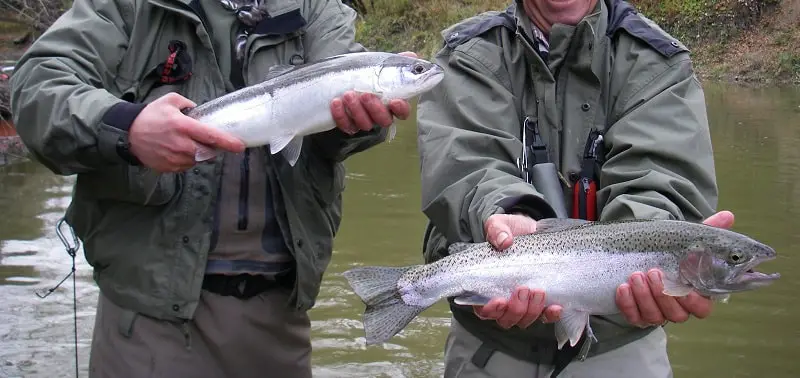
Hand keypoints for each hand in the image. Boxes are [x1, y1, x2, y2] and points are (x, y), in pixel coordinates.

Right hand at [129, 93, 244, 172]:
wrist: (127, 134)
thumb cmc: (149, 116)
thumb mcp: (169, 101)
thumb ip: (188, 103)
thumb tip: (199, 110)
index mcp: (183, 126)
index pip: (211, 136)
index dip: (228, 142)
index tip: (240, 146)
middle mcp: (181, 144)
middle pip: (208, 151)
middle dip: (213, 148)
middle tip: (211, 141)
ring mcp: (175, 158)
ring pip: (198, 160)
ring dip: (199, 153)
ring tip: (189, 143)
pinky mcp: (169, 168)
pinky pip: (186, 166)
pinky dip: (187, 159)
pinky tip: (179, 150)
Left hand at [329, 51, 416, 134]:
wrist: (344, 76)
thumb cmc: (368, 72)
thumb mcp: (382, 65)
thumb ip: (397, 62)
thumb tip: (412, 56)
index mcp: (392, 103)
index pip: (402, 112)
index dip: (401, 109)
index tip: (394, 101)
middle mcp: (380, 114)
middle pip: (384, 120)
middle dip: (375, 109)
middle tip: (365, 95)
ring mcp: (364, 120)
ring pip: (365, 124)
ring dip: (356, 110)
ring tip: (348, 94)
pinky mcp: (348, 123)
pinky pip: (346, 125)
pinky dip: (341, 115)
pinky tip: (336, 101)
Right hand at [472, 214, 562, 328]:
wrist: (531, 231)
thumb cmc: (510, 232)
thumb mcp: (499, 225)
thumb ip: (497, 230)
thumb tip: (504, 240)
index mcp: (485, 287)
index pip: (483, 310)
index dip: (490, 310)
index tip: (499, 300)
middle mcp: (504, 301)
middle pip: (505, 319)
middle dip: (515, 309)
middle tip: (523, 289)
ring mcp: (523, 304)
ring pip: (524, 320)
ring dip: (531, 311)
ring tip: (539, 291)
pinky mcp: (541, 303)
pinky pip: (545, 317)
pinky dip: (550, 315)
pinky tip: (556, 307)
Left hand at [616, 210, 735, 326]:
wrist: (640, 257)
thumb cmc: (670, 254)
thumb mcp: (687, 240)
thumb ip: (708, 231)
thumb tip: (728, 215)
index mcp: (695, 295)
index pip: (701, 309)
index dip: (693, 302)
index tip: (684, 289)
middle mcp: (677, 308)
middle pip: (676, 314)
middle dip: (662, 294)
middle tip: (652, 272)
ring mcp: (656, 313)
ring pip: (654, 316)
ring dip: (644, 296)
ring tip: (635, 275)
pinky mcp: (636, 315)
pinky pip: (633, 317)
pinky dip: (628, 304)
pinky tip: (623, 288)